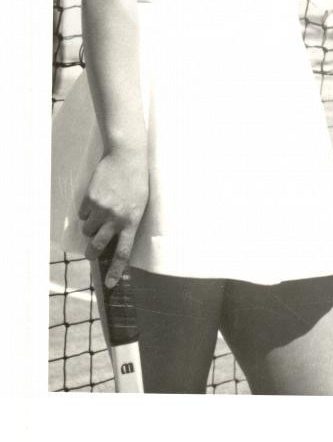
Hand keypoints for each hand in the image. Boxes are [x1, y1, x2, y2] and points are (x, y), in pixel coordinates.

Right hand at [78, 145, 148, 287]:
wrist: (127, 156)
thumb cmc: (138, 181)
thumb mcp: (140, 204)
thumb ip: (128, 221)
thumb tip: (114, 238)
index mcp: (132, 221)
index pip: (122, 252)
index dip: (115, 270)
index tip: (110, 284)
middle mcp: (115, 218)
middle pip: (97, 245)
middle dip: (92, 252)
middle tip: (91, 252)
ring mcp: (101, 209)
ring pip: (88, 230)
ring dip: (91, 226)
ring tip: (101, 212)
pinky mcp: (90, 199)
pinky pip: (83, 214)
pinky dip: (87, 211)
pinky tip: (97, 198)